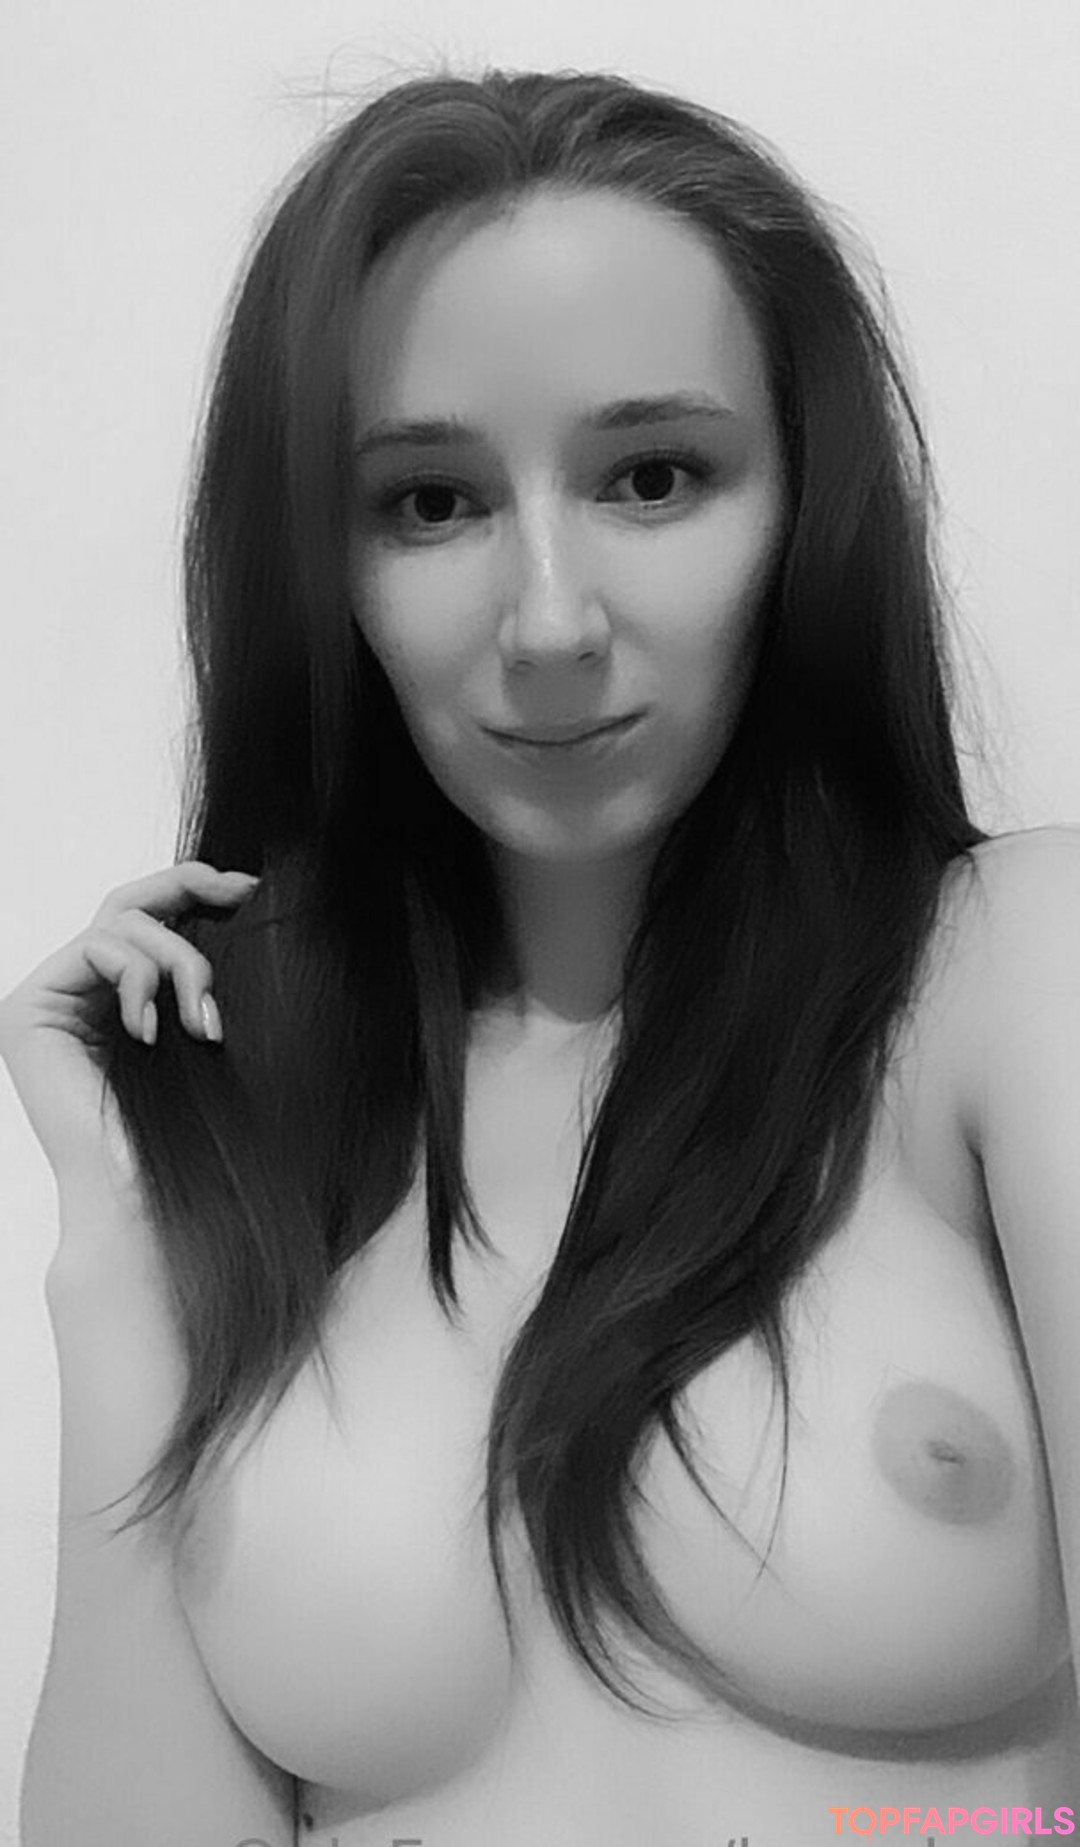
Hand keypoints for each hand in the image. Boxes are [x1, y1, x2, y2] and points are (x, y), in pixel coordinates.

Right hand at [0, 861, 258, 1195]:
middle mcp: (73, 995)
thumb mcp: (205, 1034)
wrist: (146, 1202)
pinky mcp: (27, 1009)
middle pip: (126, 900)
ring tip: (202, 1024)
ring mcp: (46, 999)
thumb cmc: (188, 1135)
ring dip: (180, 962)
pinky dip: (139, 980)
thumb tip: (245, 906)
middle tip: (239, 891)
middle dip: (188, 885)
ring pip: (121, 922)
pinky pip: (97, 948)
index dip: (194, 887)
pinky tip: (153, 1035)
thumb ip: (203, 978)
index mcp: (113, 1000)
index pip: (148, 919)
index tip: (250, 889)